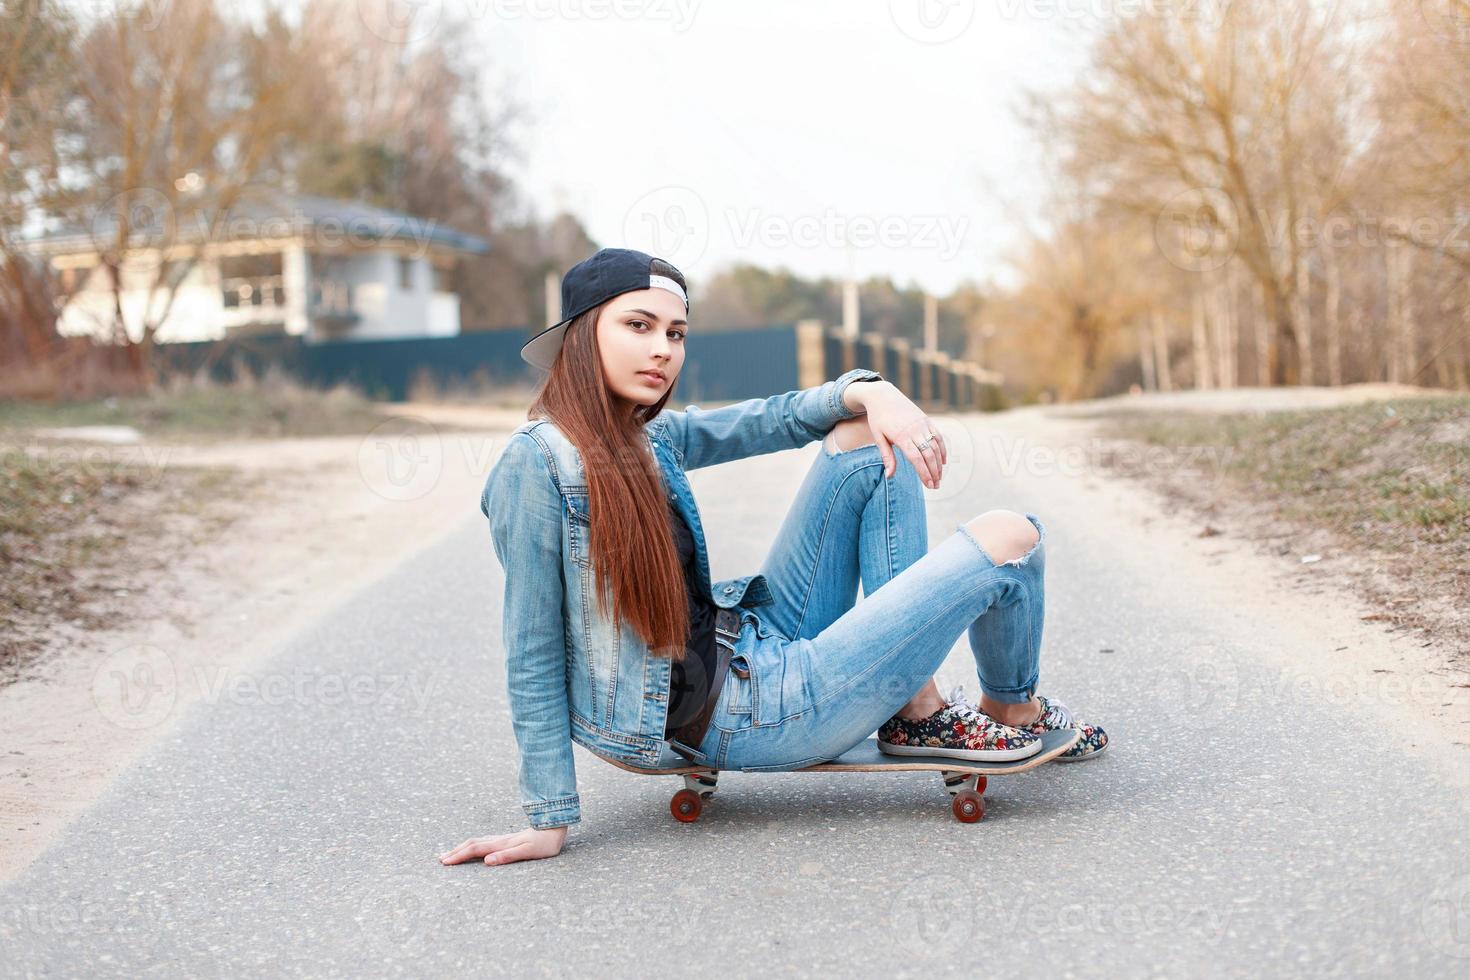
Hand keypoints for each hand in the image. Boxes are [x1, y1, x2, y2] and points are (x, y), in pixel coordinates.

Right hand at [439, 826, 567, 866]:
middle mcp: (499, 840)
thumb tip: (486, 862)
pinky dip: (472, 845)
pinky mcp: (506, 839)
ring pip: (476, 841)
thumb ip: (507, 856)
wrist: (554, 828)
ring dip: (461, 847)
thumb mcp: (527, 852)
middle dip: (455, 851)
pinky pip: (483, 841)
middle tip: (440, 859)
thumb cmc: (544, 843)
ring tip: (450, 853)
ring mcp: (502, 838)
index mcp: (501, 844)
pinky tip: (472, 847)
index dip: (459, 856)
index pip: (475, 850)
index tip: (445, 862)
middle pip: (472, 844)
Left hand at [850, 381, 947, 488]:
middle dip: (934, 472)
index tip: (929, 485)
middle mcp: (915, 430)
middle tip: (936, 486)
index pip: (916, 459)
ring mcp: (923, 424)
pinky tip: (943, 462)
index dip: (924, 473)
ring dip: (939, 464)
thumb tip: (889, 476)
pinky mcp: (927, 420)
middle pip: (928, 455)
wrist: (883, 395)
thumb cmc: (878, 419)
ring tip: (939, 478)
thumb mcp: (878, 438)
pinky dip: (942, 450)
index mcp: (901, 436)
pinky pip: (938, 437)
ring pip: (935, 447)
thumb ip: (887, 457)